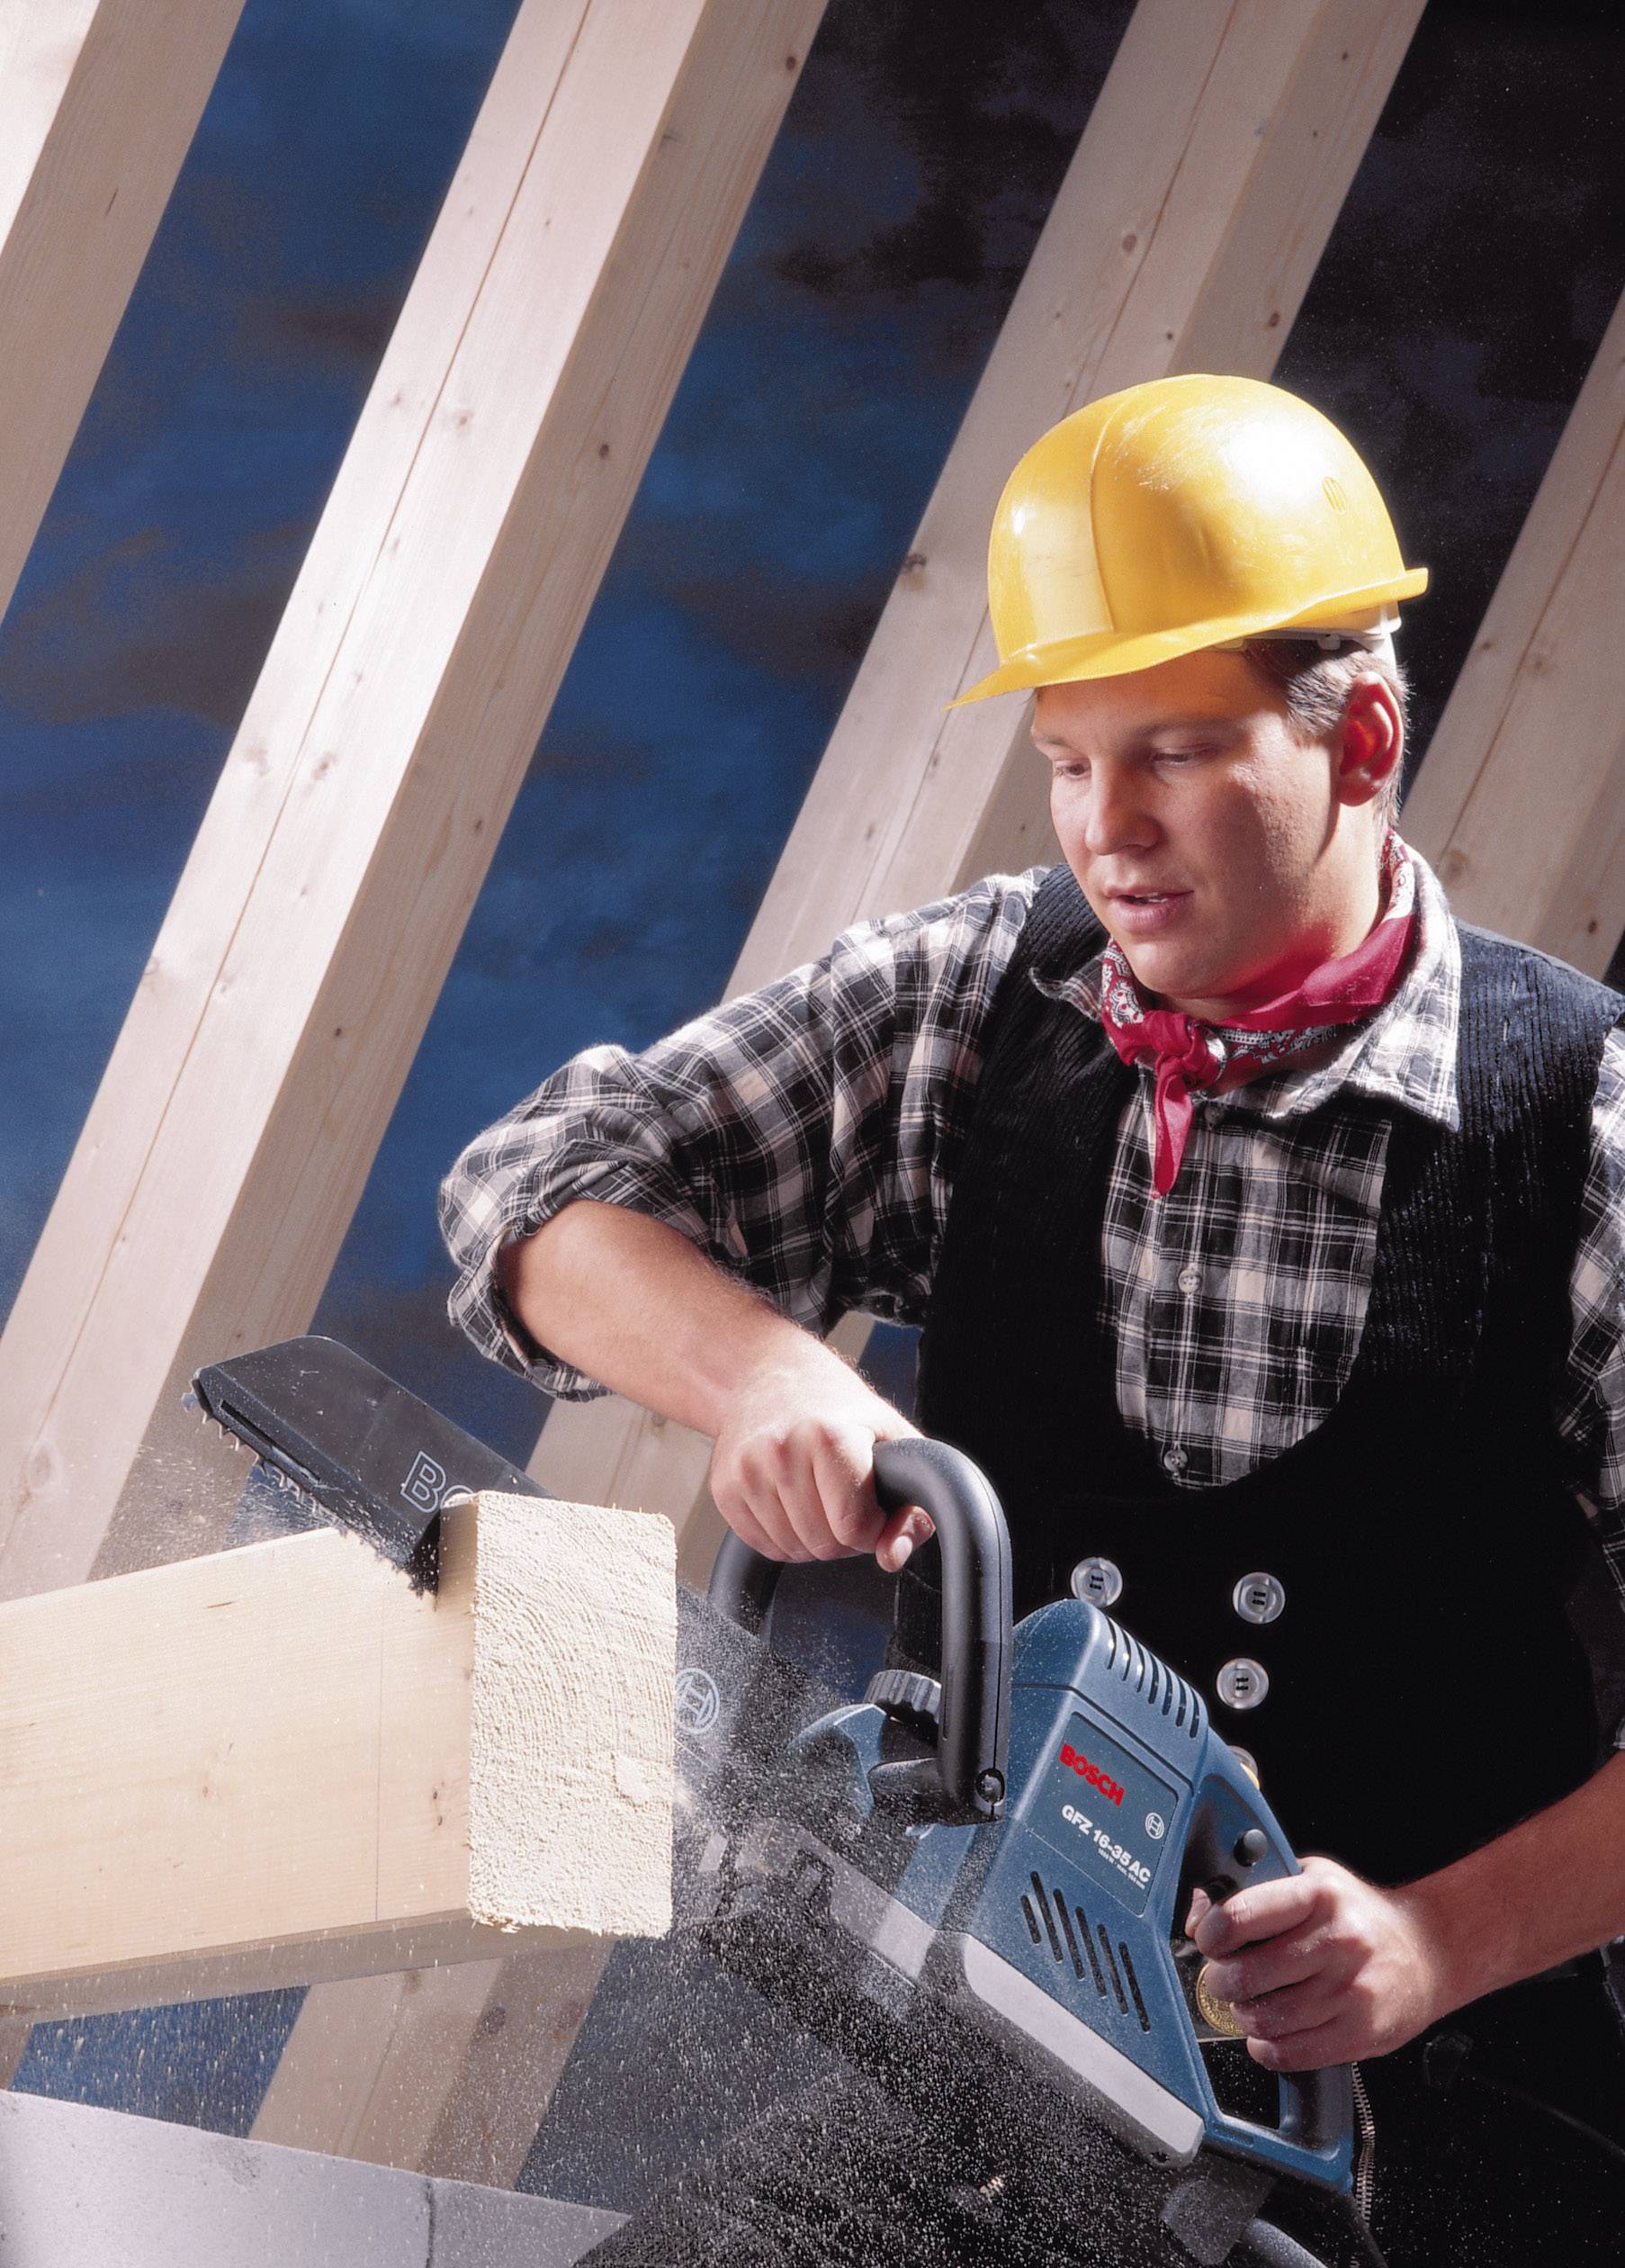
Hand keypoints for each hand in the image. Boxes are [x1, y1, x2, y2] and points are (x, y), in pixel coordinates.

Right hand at [709, 1338, 931, 1572]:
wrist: (768, 1376)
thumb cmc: (836, 1408)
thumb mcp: (892, 1440)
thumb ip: (912, 1502)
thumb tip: (893, 1555)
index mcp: (829, 1437)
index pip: (855, 1528)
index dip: (873, 1529)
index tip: (871, 1506)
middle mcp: (782, 1451)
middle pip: (824, 1545)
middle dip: (844, 1536)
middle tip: (844, 1500)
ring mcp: (747, 1471)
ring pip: (793, 1551)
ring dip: (813, 1539)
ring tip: (817, 1497)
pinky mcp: (724, 1488)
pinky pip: (763, 1546)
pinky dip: (783, 1537)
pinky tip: (791, 1502)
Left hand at [1187, 1857, 1450, 2068]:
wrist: (1427, 1951)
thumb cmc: (1358, 1915)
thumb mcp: (1312, 1881)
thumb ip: (1258, 1891)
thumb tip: (1199, 1911)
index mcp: (1318, 1895)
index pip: (1241, 1916)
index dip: (1212, 1933)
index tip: (1209, 1940)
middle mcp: (1336, 1941)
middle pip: (1247, 1974)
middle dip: (1222, 1980)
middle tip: (1225, 1978)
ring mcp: (1350, 1990)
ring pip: (1266, 2017)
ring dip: (1244, 2015)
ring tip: (1251, 2003)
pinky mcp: (1360, 2032)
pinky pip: (1292, 2052)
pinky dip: (1266, 2048)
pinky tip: (1268, 2033)